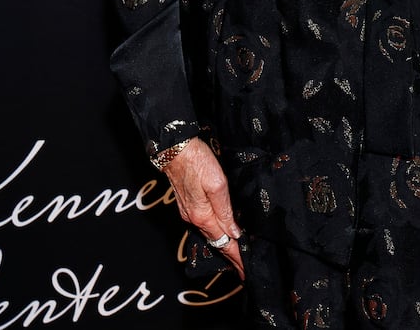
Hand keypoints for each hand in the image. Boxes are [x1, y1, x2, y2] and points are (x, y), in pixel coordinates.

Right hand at [164, 138, 244, 276]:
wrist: (174, 148)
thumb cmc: (197, 161)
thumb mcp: (217, 184)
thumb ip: (225, 210)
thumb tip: (233, 231)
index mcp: (203, 216)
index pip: (223, 242)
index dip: (235, 256)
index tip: (245, 270)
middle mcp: (194, 218)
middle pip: (216, 241)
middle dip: (230, 254)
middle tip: (243, 267)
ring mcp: (188, 211)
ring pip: (209, 232)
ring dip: (222, 244)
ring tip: (235, 253)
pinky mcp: (187, 203)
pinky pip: (204, 224)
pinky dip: (214, 232)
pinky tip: (220, 231)